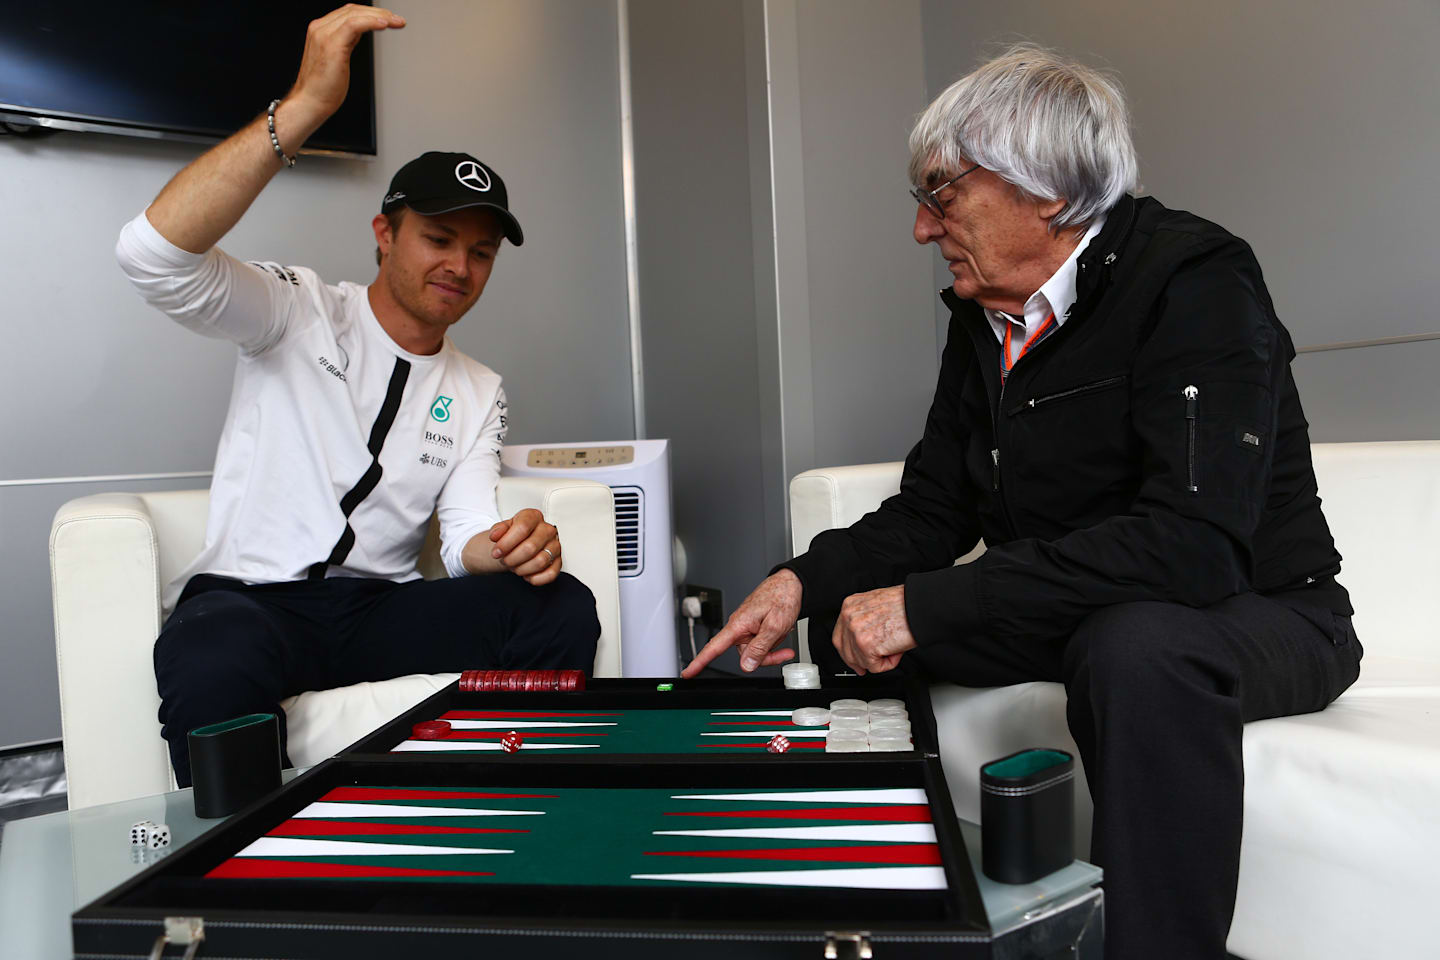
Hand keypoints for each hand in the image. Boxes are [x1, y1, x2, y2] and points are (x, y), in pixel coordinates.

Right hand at [290, 4, 405, 119]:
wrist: (310, 103)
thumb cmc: (323, 88)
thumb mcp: (337, 57)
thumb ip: (346, 41)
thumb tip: (358, 33)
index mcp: (320, 30)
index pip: (348, 12)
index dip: (370, 13)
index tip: (389, 19)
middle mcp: (320, 28)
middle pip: (353, 10)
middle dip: (379, 13)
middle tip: (397, 20)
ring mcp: (324, 35)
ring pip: (355, 15)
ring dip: (380, 17)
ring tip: (396, 22)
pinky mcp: (332, 45)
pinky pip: (354, 25)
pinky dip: (371, 22)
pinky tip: (385, 24)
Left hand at [488, 509, 561, 584]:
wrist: (520, 544)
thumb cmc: (513, 536)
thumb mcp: (502, 529)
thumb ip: (498, 530)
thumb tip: (495, 535)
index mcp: (534, 517)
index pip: (523, 528)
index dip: (507, 543)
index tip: (497, 552)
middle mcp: (548, 530)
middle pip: (531, 547)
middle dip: (512, 558)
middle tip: (505, 560)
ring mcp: (555, 546)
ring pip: (540, 562)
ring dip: (522, 569)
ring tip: (515, 566)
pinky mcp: (558, 561)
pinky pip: (551, 574)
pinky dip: (535, 578)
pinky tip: (526, 575)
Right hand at [681, 570, 802, 677]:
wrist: (791, 584)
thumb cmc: (782, 597)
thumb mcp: (774, 626)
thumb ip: (759, 648)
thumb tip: (746, 666)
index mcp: (738, 624)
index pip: (714, 647)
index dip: (699, 661)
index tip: (688, 673)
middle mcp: (739, 626)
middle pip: (744, 655)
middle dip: (765, 656)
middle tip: (783, 651)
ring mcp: (746, 626)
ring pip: (754, 650)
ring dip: (771, 648)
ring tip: (782, 632)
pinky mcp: (753, 626)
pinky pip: (759, 642)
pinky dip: (772, 642)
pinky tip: (780, 632)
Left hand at [831, 585, 916, 674]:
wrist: (918, 606)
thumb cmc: (905, 605)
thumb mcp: (875, 606)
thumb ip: (864, 621)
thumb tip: (862, 642)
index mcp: (850, 606)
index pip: (840, 636)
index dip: (848, 652)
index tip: (856, 661)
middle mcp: (849, 617)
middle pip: (846, 651)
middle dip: (860, 662)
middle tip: (873, 664)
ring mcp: (856, 632)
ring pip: (861, 661)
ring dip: (879, 659)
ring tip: (893, 646)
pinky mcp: (866, 645)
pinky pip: (875, 667)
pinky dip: (889, 663)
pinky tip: (896, 650)